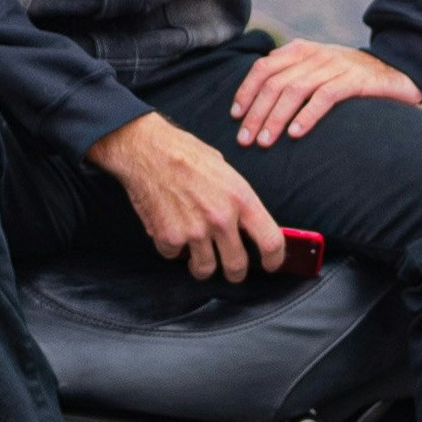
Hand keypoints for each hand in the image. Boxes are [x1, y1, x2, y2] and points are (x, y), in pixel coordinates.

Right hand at [88, 113, 286, 281]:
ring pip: (205, 269)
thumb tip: (245, 223)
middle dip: (235, 272)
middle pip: (237, 266)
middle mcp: (221, 219)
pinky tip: (171, 231)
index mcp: (241, 199)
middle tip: (231, 269)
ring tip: (198, 256)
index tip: (270, 264)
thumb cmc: (186, 153)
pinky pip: (174, 256)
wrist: (147, 149)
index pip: (271, 241)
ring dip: (202, 266)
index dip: (274, 259)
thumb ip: (236, 200)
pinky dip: (172, 249)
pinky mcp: (168, 237)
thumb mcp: (225, 171)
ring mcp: (194, 231)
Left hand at [229, 40, 421, 147]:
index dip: (245, 91)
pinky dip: (307, 116)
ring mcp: (335, 66)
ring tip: (264, 142)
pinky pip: (324, 97)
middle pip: (274, 83)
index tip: (235, 116)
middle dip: (256, 113)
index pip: (263, 68)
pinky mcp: (354, 80)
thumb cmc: (349, 78)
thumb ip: (290, 77)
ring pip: (294, 91)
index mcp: (300, 50)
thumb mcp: (316, 70)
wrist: (395, 70)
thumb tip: (256, 102)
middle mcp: (314, 55)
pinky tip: (295, 134)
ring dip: (275, 118)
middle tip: (244, 140)